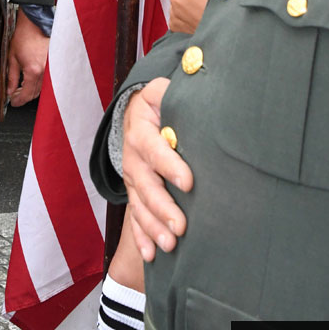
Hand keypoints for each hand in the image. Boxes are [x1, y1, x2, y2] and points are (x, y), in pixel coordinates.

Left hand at [6, 8, 49, 105]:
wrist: (34, 25)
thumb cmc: (24, 37)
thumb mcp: (12, 58)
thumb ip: (10, 77)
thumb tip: (9, 90)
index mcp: (33, 71)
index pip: (26, 95)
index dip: (18, 101)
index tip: (13, 103)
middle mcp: (44, 72)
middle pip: (34, 94)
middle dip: (23, 97)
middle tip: (14, 95)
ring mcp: (51, 68)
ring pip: (41, 88)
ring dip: (31, 91)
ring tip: (20, 88)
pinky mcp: (54, 65)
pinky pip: (46, 80)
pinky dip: (38, 83)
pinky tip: (30, 80)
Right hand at [122, 77, 192, 262]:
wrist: (134, 113)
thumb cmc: (159, 103)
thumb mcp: (162, 90)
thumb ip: (172, 89)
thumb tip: (196, 73)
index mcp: (141, 130)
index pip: (153, 148)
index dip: (169, 165)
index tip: (189, 182)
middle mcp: (133, 158)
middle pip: (145, 185)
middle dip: (163, 208)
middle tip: (181, 227)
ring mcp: (132, 178)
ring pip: (140, 206)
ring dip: (153, 227)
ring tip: (170, 245)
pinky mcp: (134, 193)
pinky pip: (134, 219)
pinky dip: (142, 238)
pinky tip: (152, 256)